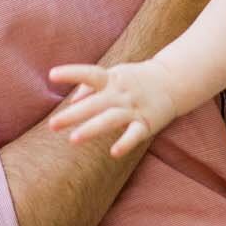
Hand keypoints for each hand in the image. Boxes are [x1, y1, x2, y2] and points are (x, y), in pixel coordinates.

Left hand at [46, 60, 177, 156]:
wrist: (173, 81)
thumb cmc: (135, 79)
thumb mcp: (114, 75)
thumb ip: (90, 86)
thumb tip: (71, 101)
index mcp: (112, 79)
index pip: (90, 73)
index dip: (71, 73)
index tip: (52, 75)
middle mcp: (121, 93)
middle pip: (95, 103)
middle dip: (73, 114)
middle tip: (53, 125)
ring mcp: (134, 108)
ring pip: (111, 119)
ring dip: (92, 128)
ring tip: (73, 139)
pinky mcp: (147, 123)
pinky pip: (135, 134)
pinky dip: (126, 143)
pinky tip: (114, 153)